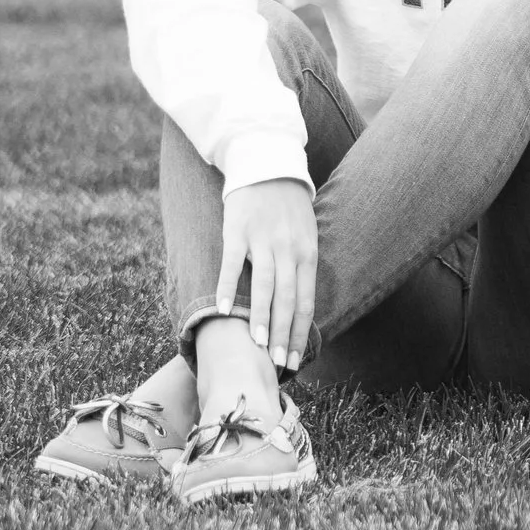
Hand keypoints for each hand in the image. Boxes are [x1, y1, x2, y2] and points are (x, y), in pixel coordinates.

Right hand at [217, 178, 317, 370]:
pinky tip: (221, 310)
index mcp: (308, 254)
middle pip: (288, 299)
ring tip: (256, 344)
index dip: (299, 333)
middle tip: (275, 364)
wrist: (267, 165)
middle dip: (282, 334)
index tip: (293, 360)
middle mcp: (289, 249)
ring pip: (264, 285)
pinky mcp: (237, 231)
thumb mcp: (306, 236)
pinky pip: (231, 264)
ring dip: (260, 317)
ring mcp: (263, 240)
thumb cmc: (288, 208)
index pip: (306, 302)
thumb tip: (297, 310)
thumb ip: (300, 269)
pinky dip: (226, 287)